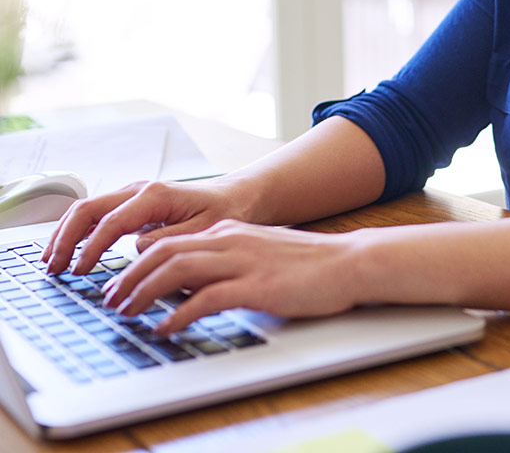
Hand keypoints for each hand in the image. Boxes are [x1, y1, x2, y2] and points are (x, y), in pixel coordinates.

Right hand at [42, 178, 250, 275]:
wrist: (236, 197)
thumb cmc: (225, 213)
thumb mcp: (204, 231)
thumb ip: (170, 240)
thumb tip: (136, 250)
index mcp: (155, 196)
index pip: (110, 222)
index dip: (90, 249)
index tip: (78, 272)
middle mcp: (139, 190)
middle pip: (88, 209)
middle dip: (64, 238)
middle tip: (53, 268)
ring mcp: (134, 194)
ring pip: (87, 209)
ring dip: (66, 234)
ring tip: (52, 262)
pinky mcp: (133, 203)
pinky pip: (96, 214)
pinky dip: (78, 230)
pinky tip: (69, 251)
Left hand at [100, 220, 364, 332]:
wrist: (349, 262)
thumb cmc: (309, 263)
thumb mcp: (259, 254)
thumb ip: (226, 262)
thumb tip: (190, 286)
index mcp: (230, 230)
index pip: (171, 240)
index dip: (138, 262)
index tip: (121, 283)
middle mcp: (232, 240)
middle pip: (165, 251)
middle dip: (130, 276)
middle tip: (112, 300)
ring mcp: (244, 261)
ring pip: (178, 269)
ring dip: (144, 291)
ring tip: (127, 312)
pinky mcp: (257, 286)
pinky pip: (206, 298)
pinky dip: (179, 314)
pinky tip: (166, 329)